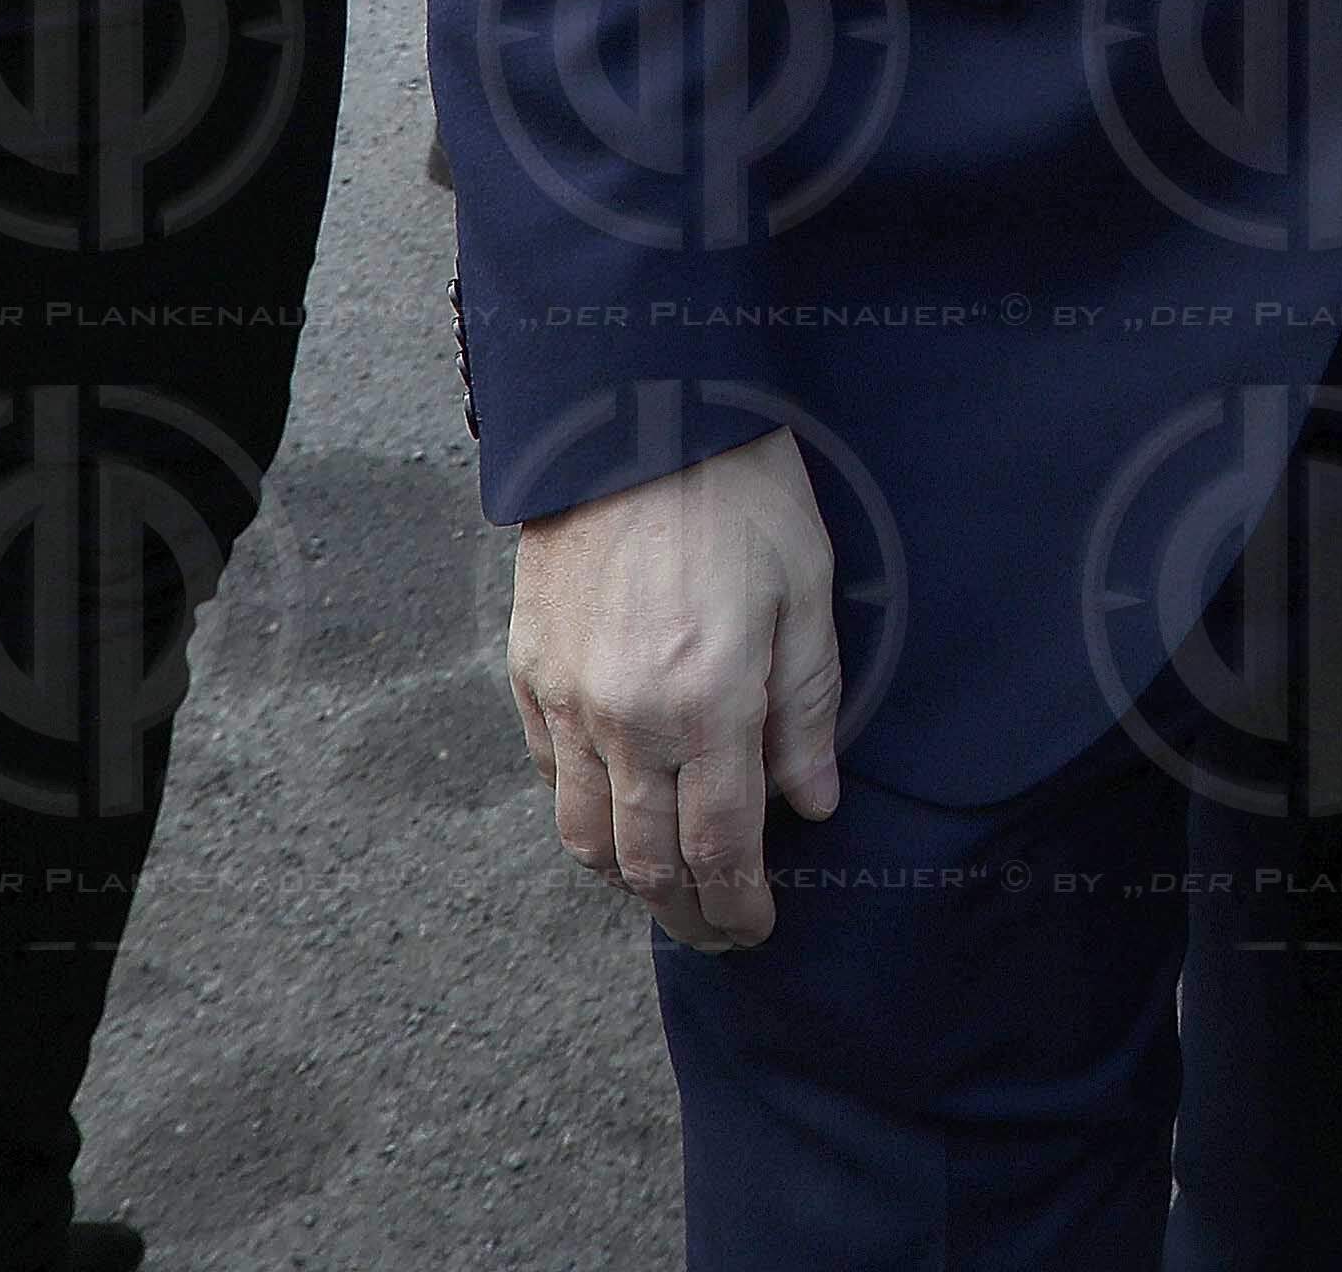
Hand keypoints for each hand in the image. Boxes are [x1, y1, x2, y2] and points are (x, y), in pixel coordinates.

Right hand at [509, 429, 843, 950]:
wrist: (641, 411)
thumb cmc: (742, 492)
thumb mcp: (807, 592)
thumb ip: (808, 709)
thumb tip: (812, 802)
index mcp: (705, 703)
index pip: (718, 849)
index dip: (738, 905)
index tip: (759, 927)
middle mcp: (624, 718)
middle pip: (644, 863)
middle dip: (685, 913)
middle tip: (718, 930)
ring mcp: (564, 698)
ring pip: (583, 834)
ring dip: (626, 877)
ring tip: (668, 886)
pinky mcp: (528, 669)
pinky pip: (549, 774)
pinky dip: (584, 811)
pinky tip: (620, 807)